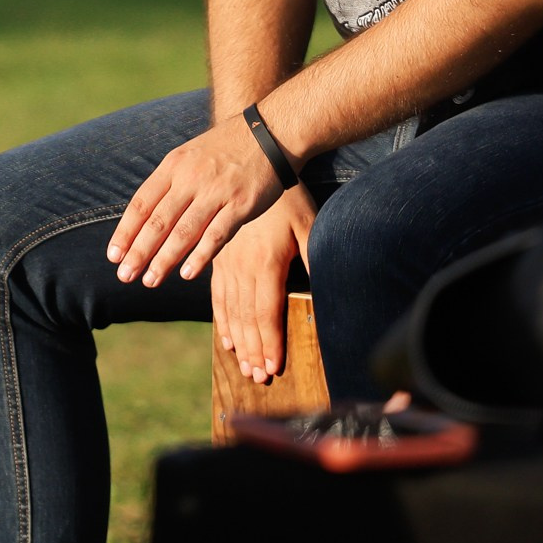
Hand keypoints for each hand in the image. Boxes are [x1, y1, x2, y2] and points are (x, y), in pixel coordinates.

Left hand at [107, 114, 287, 287]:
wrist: (267, 133)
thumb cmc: (223, 150)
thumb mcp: (187, 156)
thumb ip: (167, 185)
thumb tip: (143, 218)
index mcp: (173, 167)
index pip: (141, 204)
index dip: (125, 232)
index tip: (113, 255)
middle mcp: (190, 179)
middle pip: (158, 221)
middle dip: (138, 251)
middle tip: (125, 275)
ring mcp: (216, 192)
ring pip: (184, 231)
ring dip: (164, 259)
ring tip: (150, 281)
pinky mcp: (241, 204)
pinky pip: (217, 234)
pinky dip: (200, 256)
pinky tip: (186, 273)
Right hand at [211, 188, 314, 384]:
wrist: (254, 164)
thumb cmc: (290, 197)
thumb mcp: (309, 225)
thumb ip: (314, 260)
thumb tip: (326, 295)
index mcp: (265, 263)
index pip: (266, 314)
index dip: (269, 344)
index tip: (273, 369)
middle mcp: (241, 267)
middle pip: (246, 319)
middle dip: (254, 351)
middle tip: (258, 378)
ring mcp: (226, 262)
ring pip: (230, 311)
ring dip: (238, 342)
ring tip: (244, 366)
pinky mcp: (219, 257)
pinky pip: (216, 295)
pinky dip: (222, 320)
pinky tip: (227, 339)